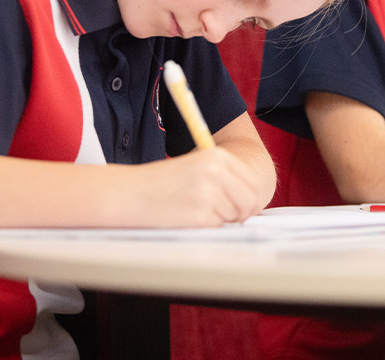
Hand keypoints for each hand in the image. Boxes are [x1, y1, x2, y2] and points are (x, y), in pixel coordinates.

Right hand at [129, 147, 267, 226]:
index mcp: (218, 157)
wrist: (130, 193)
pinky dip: (207, 227)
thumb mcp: (196, 168)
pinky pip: (218, 227)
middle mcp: (216, 171)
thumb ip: (225, 178)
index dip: (252, 200)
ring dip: (221, 220)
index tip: (243, 208)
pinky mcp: (200, 213)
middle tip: (227, 217)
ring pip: (235, 216)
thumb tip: (252, 202)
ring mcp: (208, 193)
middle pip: (250, 201)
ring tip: (195, 211)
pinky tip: (187, 217)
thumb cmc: (161, 184)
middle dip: (242, 213)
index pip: (254, 182)